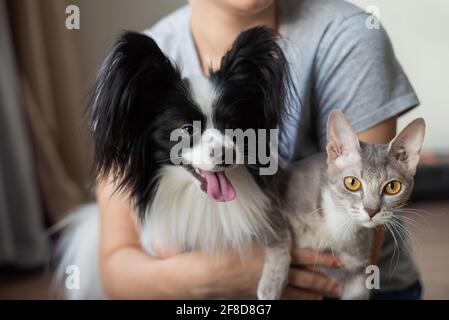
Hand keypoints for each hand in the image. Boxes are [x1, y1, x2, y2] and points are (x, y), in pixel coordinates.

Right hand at [191, 246, 339, 298]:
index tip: (337, 260)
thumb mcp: (245, 234)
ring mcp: (266, 285)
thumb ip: (264, 232)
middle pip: (303, 277)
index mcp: (272, 253)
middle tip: (337, 284)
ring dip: (312, 293)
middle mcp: (273, 271)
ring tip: (326, 295)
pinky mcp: (257, 294)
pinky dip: (295, 300)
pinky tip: (302, 302)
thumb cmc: (223, 249)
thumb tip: (278, 226)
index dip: (320, 258)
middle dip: (322, 280)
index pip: (304, 256)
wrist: (205, 273)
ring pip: (295, 291)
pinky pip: (282, 298)